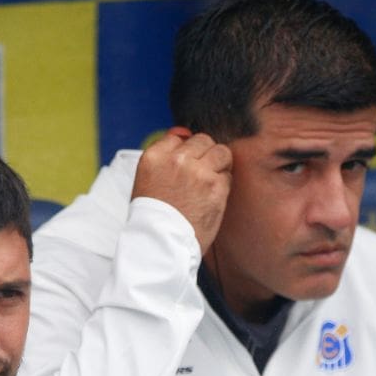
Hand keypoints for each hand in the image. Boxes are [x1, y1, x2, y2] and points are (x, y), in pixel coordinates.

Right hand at [132, 127, 231, 252]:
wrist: (161, 243)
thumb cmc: (153, 215)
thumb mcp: (147, 179)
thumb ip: (165, 155)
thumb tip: (183, 132)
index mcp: (154, 157)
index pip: (178, 137)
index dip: (186, 150)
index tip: (187, 163)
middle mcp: (177, 160)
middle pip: (203, 140)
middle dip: (205, 154)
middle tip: (201, 173)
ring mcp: (198, 172)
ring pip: (221, 152)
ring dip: (219, 164)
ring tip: (209, 183)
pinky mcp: (216, 187)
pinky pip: (228, 174)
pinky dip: (224, 184)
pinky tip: (212, 197)